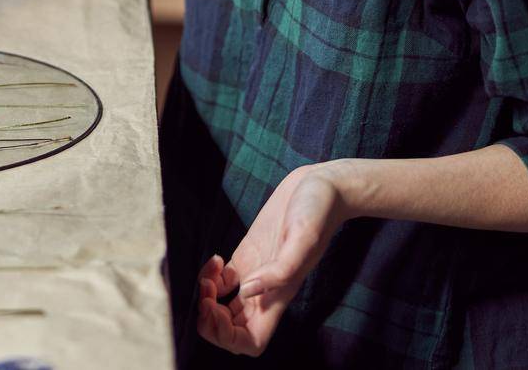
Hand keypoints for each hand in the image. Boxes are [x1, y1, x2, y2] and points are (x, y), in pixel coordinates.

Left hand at [196, 162, 351, 356]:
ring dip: (207, 301)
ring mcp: (256, 273)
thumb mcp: (303, 238)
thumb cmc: (318, 211)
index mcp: (278, 296)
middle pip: (231, 330)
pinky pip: (224, 282)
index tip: (218, 310)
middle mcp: (265, 290)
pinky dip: (210, 277)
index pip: (251, 341)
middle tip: (205, 294)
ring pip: (224, 308)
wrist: (321, 185)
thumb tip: (246, 292)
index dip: (228, 337)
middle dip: (210, 321)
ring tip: (208, 277)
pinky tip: (215, 260)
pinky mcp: (249, 254)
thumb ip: (279, 270)